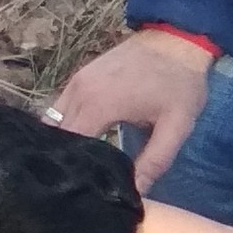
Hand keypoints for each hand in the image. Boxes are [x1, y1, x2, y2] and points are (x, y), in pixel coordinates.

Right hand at [53, 29, 212, 187]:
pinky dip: (65, 127)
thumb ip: (154, 161)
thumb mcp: (176, 126)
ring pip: (53, 122)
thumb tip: (135, 193)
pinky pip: (60, 108)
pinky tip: (79, 145)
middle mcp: (78, 91)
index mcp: (98, 105)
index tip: (82, 191)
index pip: (70, 147)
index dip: (75, 171)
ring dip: (61, 144)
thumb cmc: (179, 83)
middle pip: (56, 136)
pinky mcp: (80, 76)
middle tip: (77, 186)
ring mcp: (76, 81)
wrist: (177, 38)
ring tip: (76, 169)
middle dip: (65, 160)